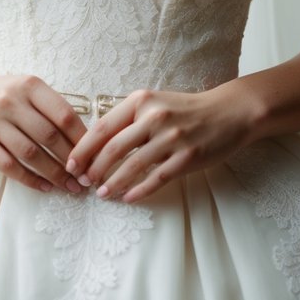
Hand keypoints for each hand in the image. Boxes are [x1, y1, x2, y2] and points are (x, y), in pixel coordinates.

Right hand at [0, 66, 88, 193]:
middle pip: (48, 136)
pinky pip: (9, 166)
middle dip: (70, 160)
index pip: (63, 113)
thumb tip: (83, 137)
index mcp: (30, 85)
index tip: (93, 154)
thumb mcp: (26, 88)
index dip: (80, 137)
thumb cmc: (1, 93)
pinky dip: (29, 179)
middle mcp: (12, 101)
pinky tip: (45, 187)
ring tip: (69, 186)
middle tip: (85, 178)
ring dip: (53, 173)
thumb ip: (49, 106)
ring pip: (30, 154)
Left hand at [65, 80, 251, 204]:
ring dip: (113, 183)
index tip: (71, 163)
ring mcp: (172, 138)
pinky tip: (127, 198)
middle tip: (83, 182)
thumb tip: (96, 141)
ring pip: (132, 166)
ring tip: (101, 194)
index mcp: (142, 100)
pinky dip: (139, 191)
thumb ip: (129, 117)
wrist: (228, 113)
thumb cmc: (186, 110)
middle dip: (93, 168)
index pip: (103, 126)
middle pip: (113, 148)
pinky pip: (156, 178)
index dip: (83, 148)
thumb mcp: (155, 103)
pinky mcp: (186, 158)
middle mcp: (155, 117)